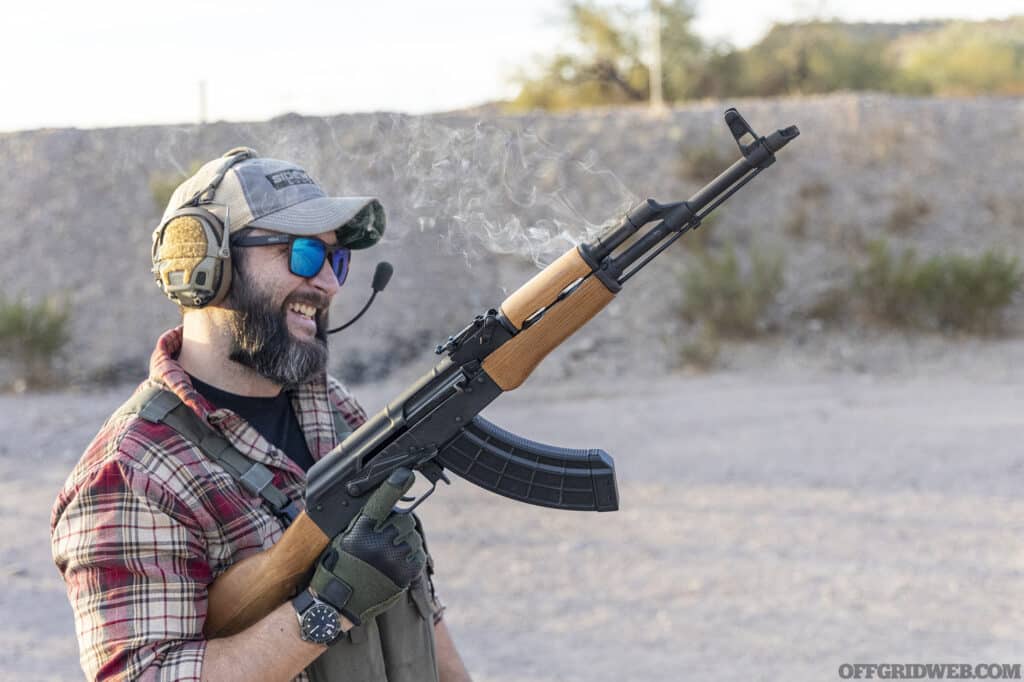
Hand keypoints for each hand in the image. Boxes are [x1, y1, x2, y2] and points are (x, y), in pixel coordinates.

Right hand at [308, 468, 425, 626]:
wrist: (340, 602)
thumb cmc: (339, 565)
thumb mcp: (343, 535)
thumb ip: (364, 518)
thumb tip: (382, 501)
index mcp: (362, 529)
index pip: (382, 500)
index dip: (395, 484)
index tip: (406, 473)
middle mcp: (380, 541)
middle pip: (403, 518)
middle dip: (397, 524)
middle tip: (383, 538)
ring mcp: (396, 557)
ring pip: (412, 536)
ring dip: (404, 540)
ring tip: (387, 554)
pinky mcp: (407, 572)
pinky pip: (417, 553)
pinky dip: (410, 555)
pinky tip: (395, 562)